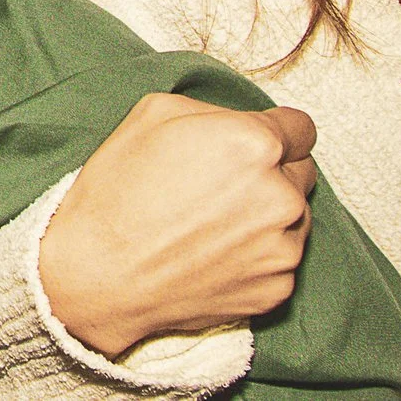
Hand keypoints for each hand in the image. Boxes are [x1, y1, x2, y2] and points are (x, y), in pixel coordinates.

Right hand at [38, 93, 317, 358]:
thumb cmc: (118, 190)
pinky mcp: (276, 290)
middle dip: (272, 173)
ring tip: (214, 222)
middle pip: (302, 173)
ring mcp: (282, 248)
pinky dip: (258, 255)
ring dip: (269, 216)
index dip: (276, 132)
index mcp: (255, 144)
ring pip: (296, 219)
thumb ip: (213, 110)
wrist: (98, 274)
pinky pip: (281, 261)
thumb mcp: (152, 114)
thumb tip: (239, 121)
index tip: (256, 144)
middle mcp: (280, 196)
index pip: (301, 129)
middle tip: (223, 184)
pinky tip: (213, 253)